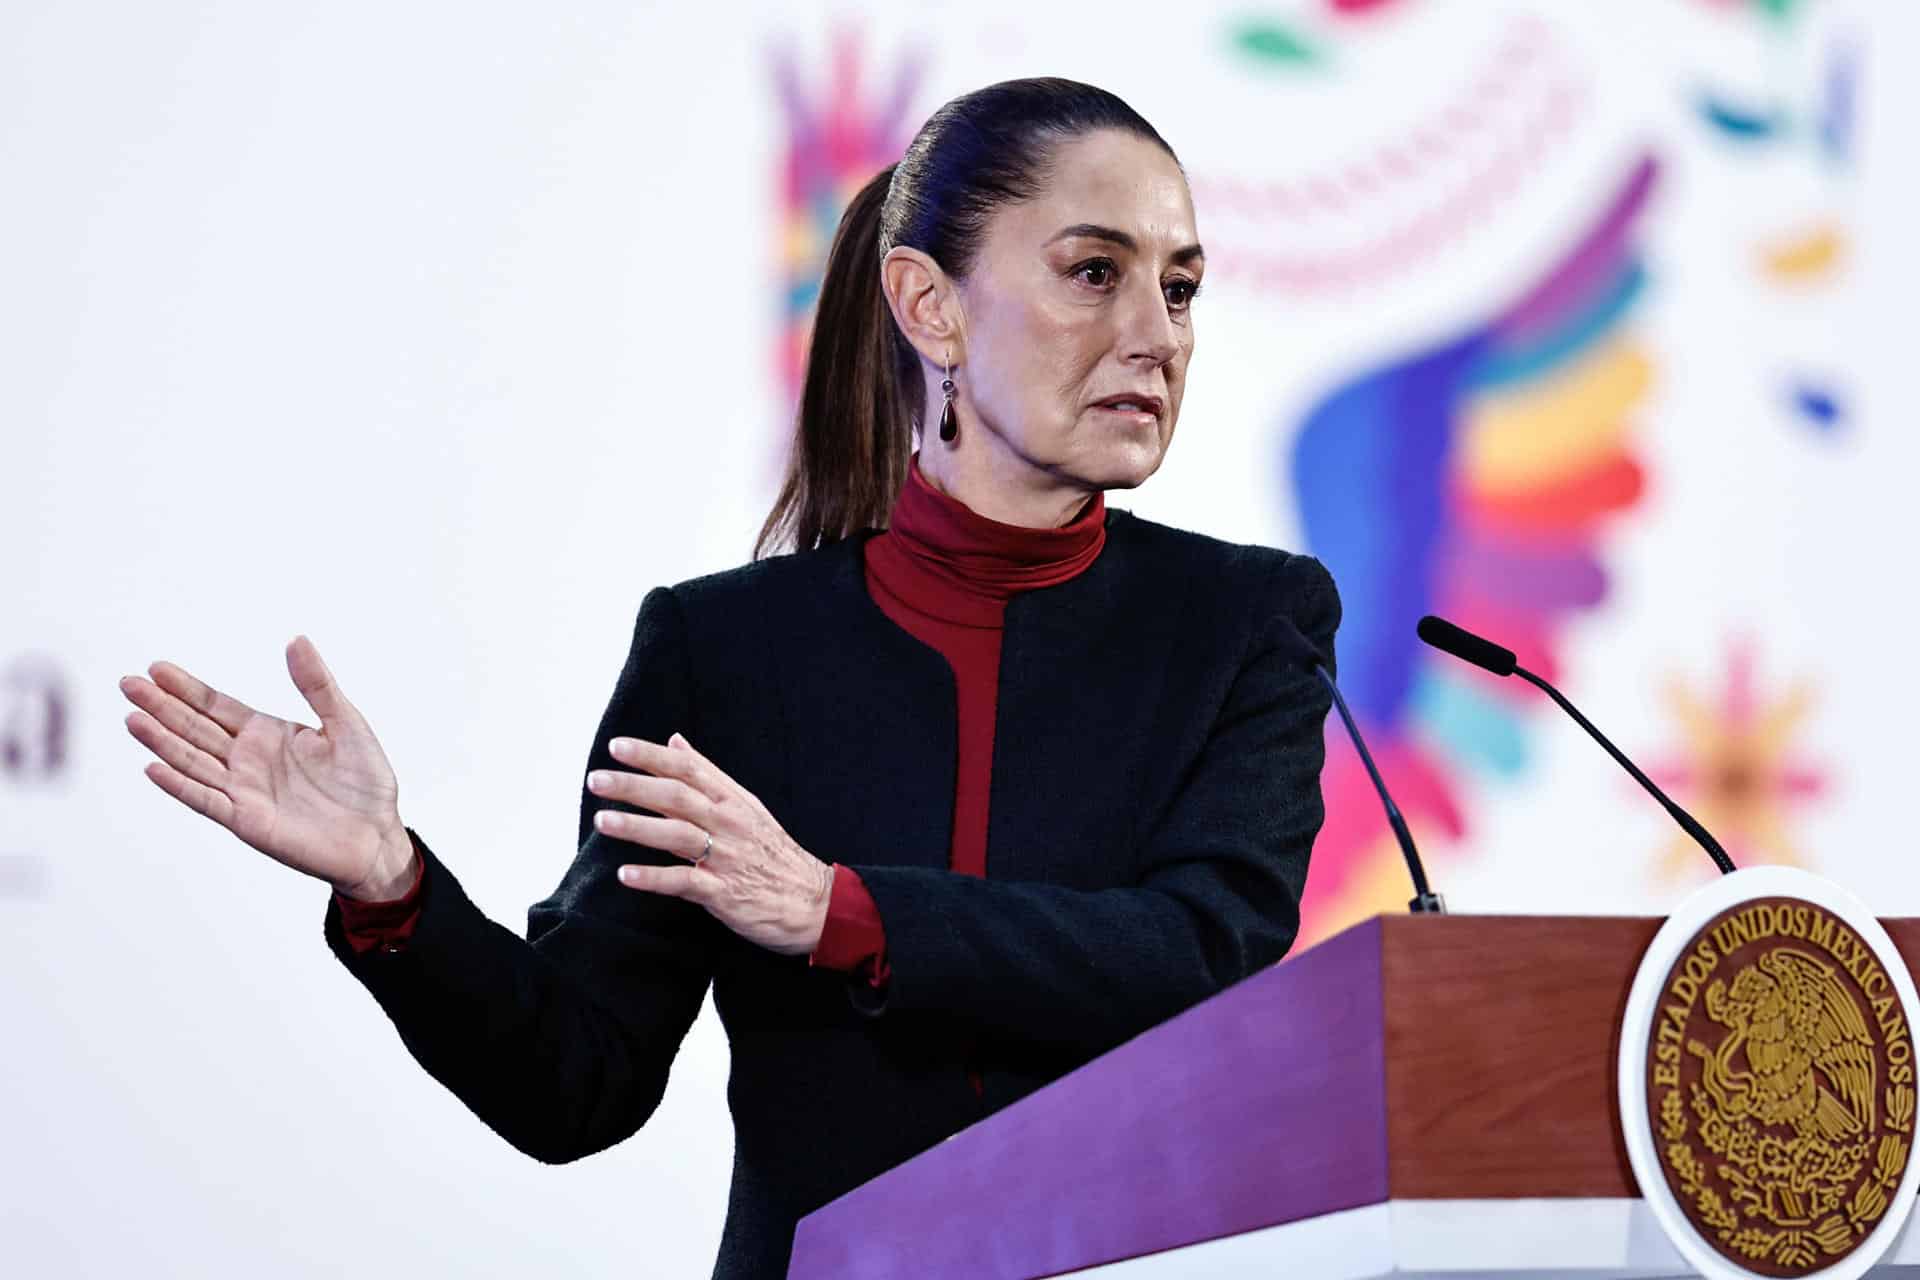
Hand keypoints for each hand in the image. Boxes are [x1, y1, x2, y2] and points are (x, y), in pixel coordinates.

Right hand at [118, 636, 415, 900]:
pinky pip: (207, 800)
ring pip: (193, 761)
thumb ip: (317, 685)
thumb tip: (297, 640)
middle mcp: (247, 760)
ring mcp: (243, 790)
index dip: (187, 688)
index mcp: (267, 733)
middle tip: (128, 683)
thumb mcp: (345, 723)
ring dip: (162, 741)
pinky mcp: (247, 821)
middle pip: (195, 729)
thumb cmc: (364, 782)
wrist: (378, 835)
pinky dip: (180, 785)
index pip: (216, 706)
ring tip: (133, 718)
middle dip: (162, 707)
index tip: (156, 668)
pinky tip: (154, 767)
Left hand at [587, 733, 833, 956]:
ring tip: (601, 821)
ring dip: (637, 827)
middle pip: (676, 796)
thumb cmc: (773, 854)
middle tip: (596, 779)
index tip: (617, 747)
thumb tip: (675, 741)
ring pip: (677, 835)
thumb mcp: (746, 806)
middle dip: (634, 786)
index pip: (688, 768)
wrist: (815, 902)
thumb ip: (708, 775)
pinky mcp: (725, 893)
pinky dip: (654, 878)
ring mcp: (727, 857)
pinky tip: (626, 875)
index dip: (651, 756)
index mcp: (732, 800)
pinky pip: (684, 882)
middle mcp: (729, 823)